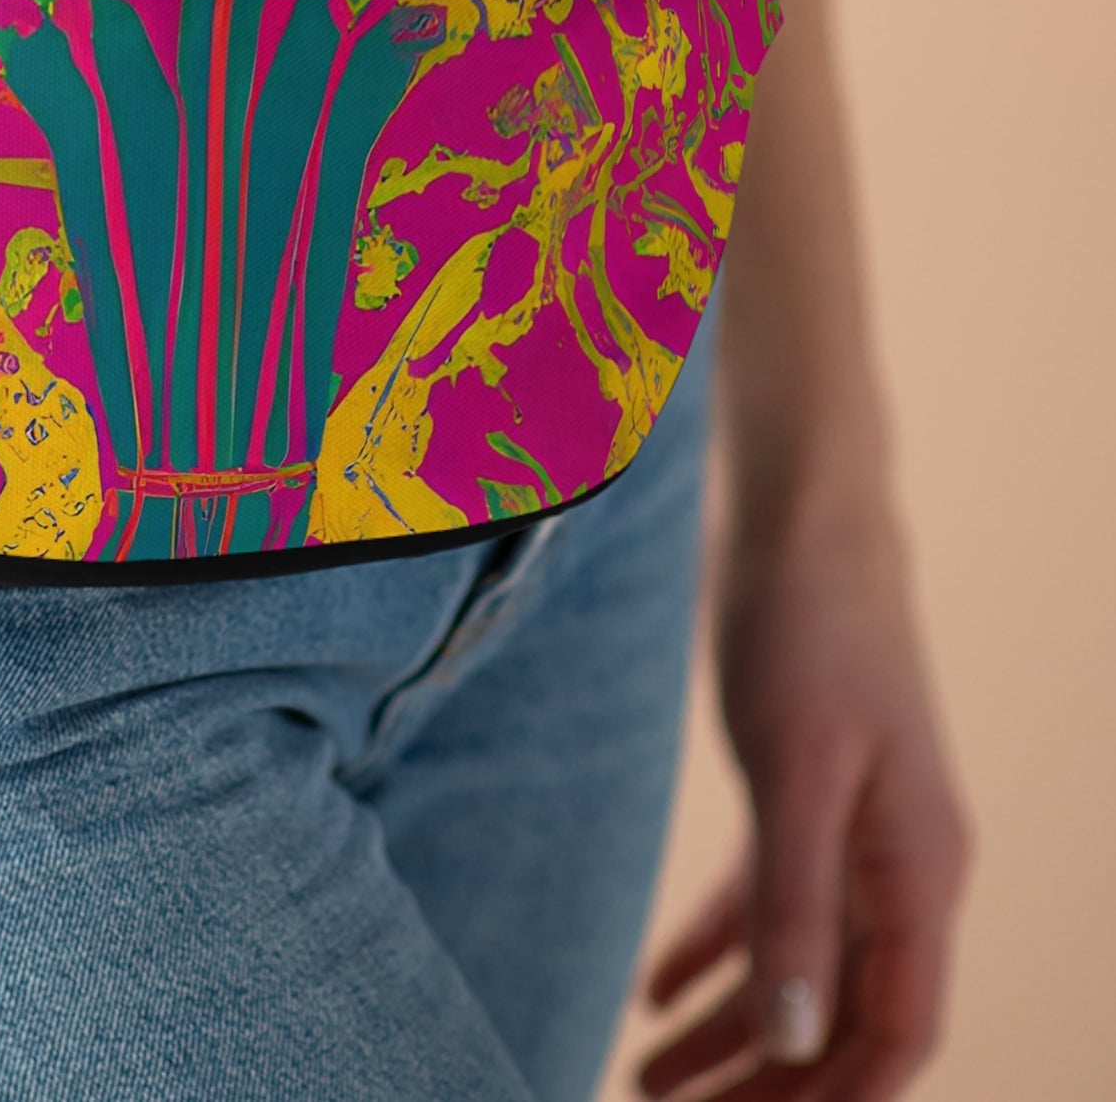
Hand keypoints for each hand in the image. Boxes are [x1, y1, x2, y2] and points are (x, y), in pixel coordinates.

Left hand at [635, 481, 973, 1100]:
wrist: (801, 515)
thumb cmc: (808, 628)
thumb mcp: (796, 768)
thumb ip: (796, 903)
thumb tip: (798, 1044)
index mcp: (920, 871)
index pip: (894, 1033)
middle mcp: (898, 863)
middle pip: (839, 1015)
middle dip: (763, 1083)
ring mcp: (853, 826)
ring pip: (797, 964)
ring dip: (727, 1031)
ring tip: (641, 1079)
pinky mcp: (803, 789)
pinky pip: (766, 900)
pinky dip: (714, 950)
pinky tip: (654, 991)